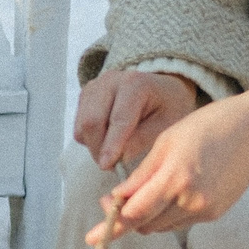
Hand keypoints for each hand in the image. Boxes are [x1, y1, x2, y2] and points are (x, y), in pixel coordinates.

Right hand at [72, 69, 202, 169]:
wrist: (162, 88)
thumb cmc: (168, 107)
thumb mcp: (167, 124)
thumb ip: (143, 139)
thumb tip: (119, 157)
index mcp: (135, 84)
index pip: (118, 119)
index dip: (111, 145)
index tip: (107, 165)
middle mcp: (109, 81)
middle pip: (91, 121)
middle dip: (98, 149)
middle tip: (112, 167)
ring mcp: (94, 87)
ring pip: (81, 126)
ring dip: (94, 146)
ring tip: (114, 153)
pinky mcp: (85, 96)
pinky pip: (79, 126)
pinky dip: (90, 139)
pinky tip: (108, 139)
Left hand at [88, 86, 248, 241]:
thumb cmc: (208, 126)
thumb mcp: (166, 142)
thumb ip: (141, 175)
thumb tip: (116, 200)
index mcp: (175, 177)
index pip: (134, 213)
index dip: (110, 226)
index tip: (91, 238)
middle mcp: (191, 200)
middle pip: (146, 224)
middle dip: (127, 217)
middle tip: (115, 199)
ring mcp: (205, 210)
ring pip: (161, 227)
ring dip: (147, 216)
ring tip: (149, 189)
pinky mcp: (215, 214)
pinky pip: (180, 222)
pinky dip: (167, 213)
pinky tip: (172, 192)